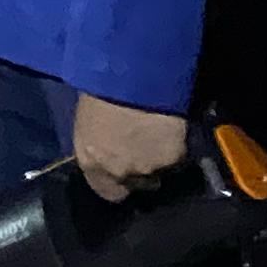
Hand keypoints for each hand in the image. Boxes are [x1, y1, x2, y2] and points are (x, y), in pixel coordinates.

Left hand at [68, 91, 191, 199]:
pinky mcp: (174, 158)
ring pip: (161, 171)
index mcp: (91, 162)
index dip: (118, 182)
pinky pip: (178, 156)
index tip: (124, 167)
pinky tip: (172, 126)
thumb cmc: (98, 86)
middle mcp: (119, 171)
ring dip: (159, 156)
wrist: (130, 74)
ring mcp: (148, 167)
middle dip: (142, 169)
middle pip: (138, 184)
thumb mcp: (88, 118)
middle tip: (145, 145)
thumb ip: (98, 142)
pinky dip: (176, 144)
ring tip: (159, 132)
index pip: (108, 192)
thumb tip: (107, 146)